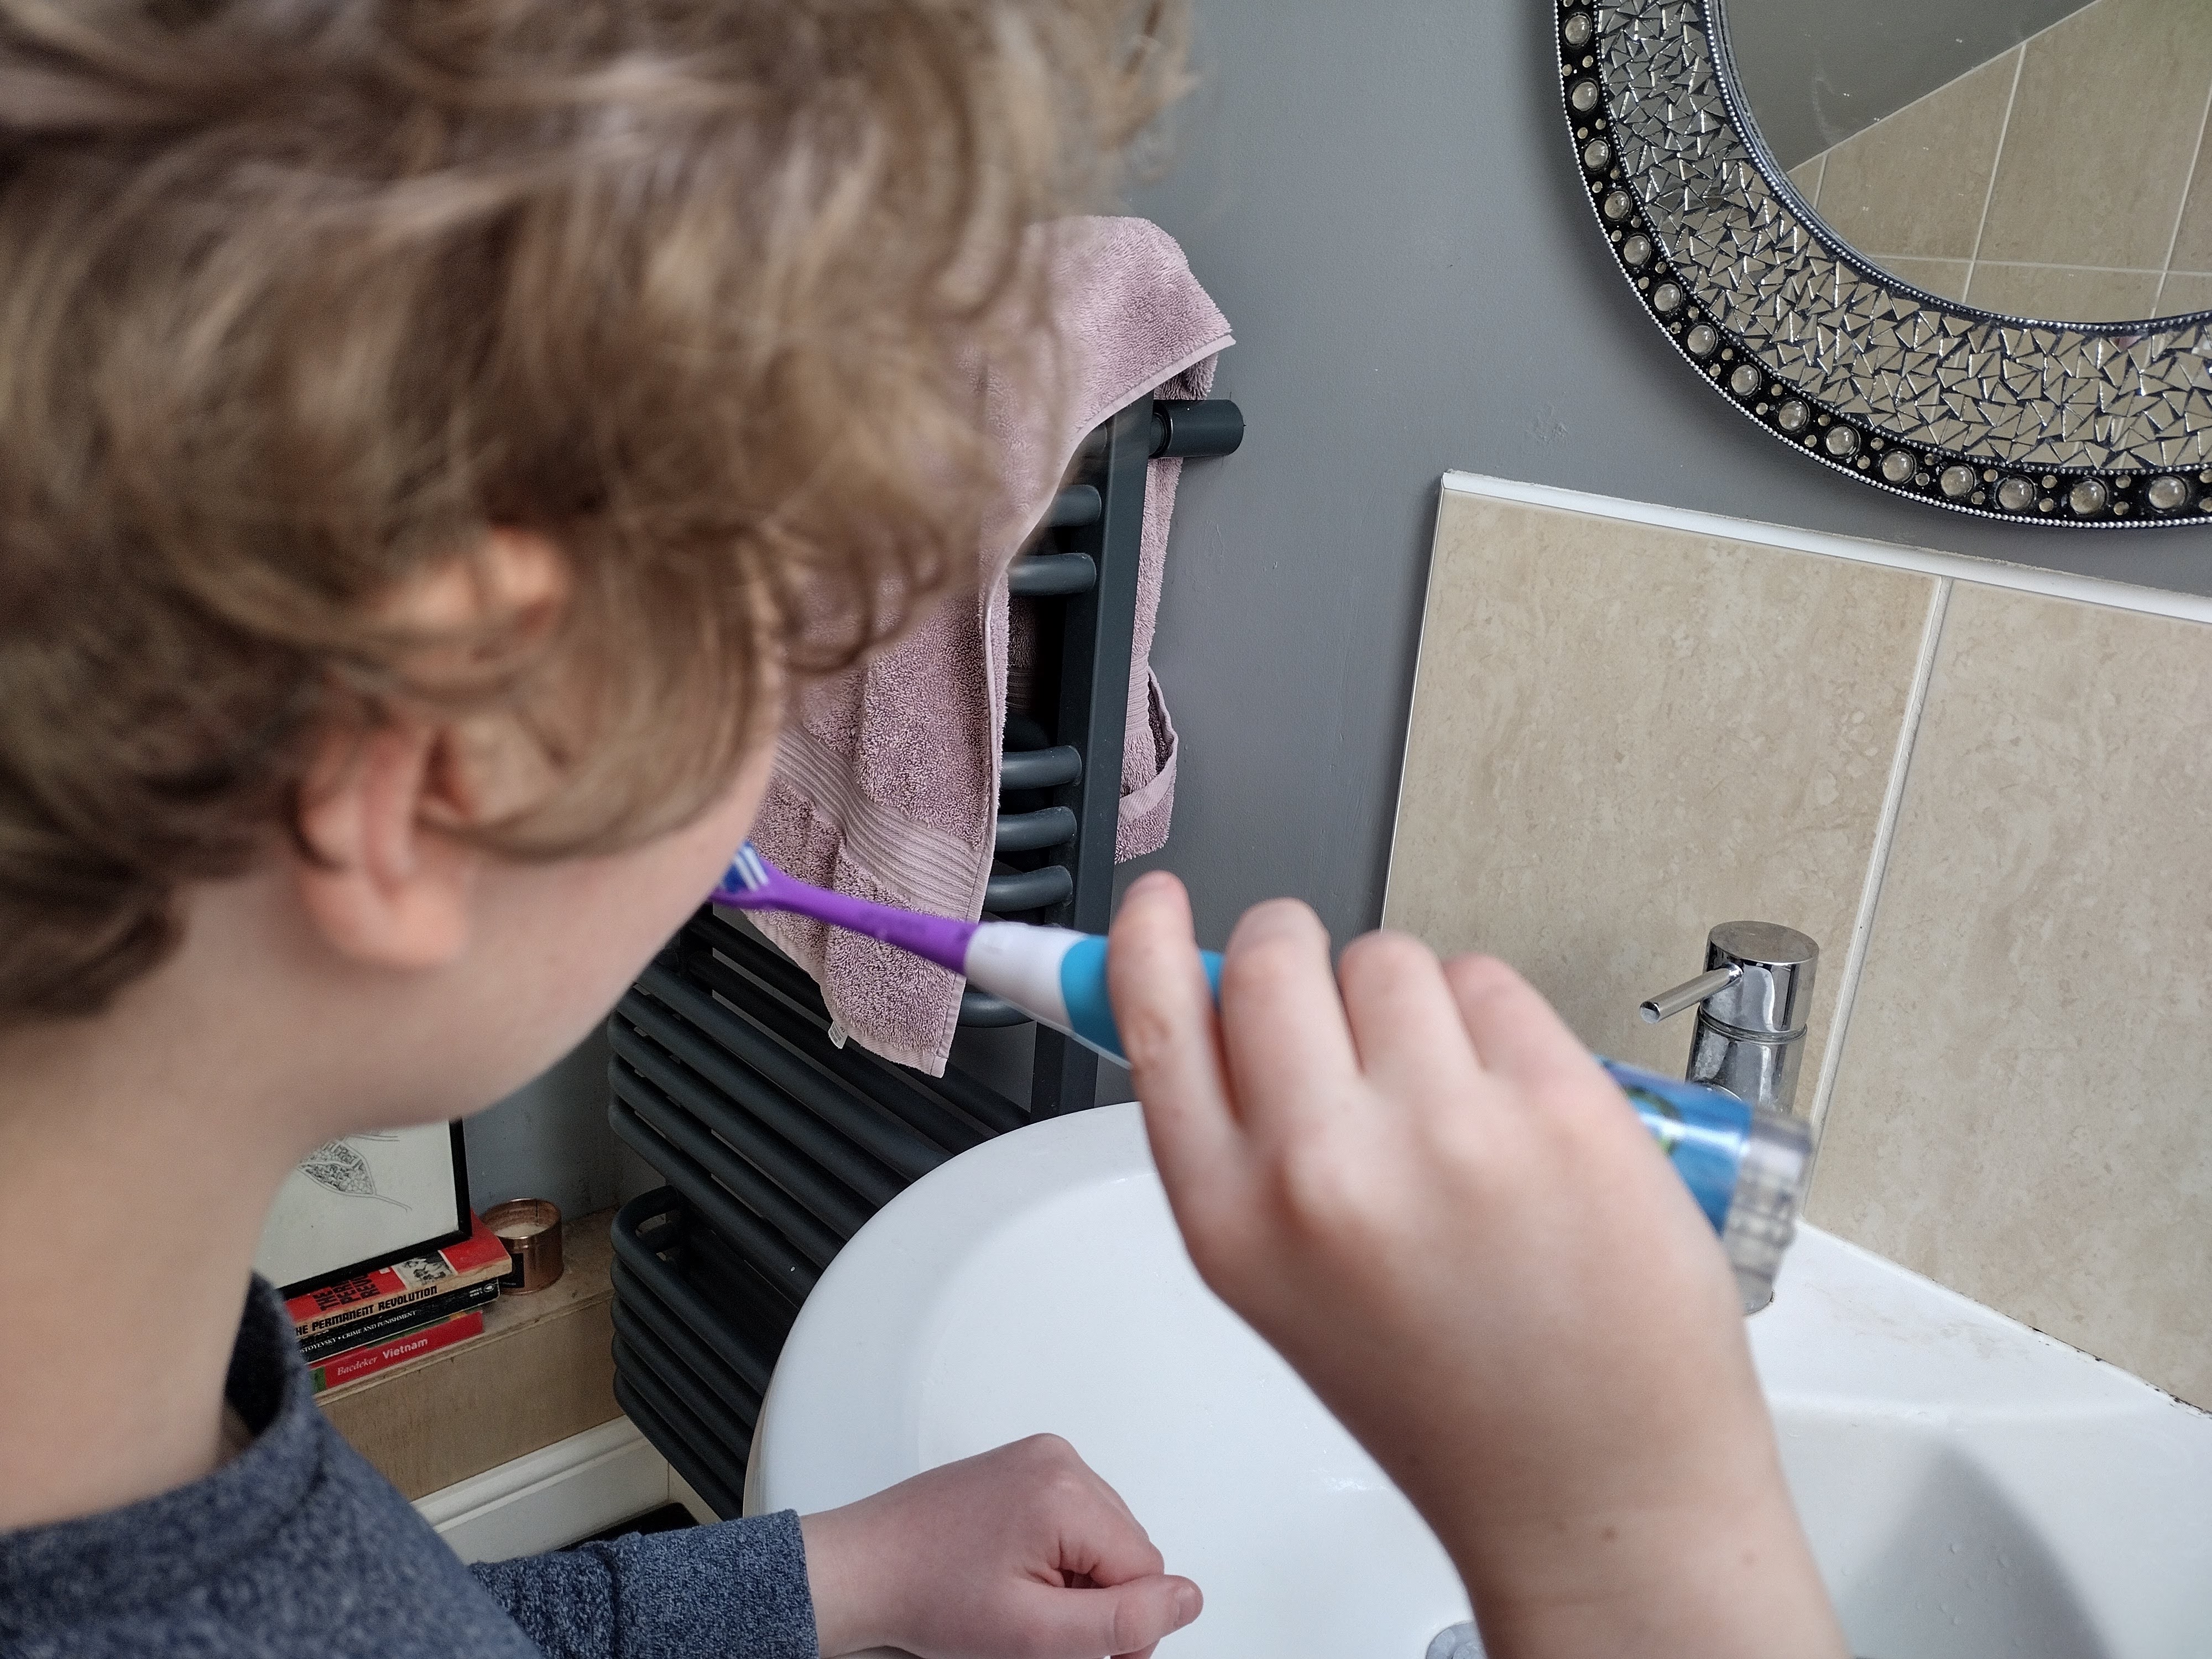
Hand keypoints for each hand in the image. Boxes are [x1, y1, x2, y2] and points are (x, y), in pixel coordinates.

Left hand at [799, 1434, 1201, 1658]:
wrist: (861, 1569)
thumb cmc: (927, 1595)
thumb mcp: (1035, 1633)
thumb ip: (1121, 1620)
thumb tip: (1188, 1600)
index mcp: (1065, 1491)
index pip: (1147, 1569)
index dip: (1122, 1625)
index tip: (1076, 1650)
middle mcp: (1058, 1460)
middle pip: (1129, 1549)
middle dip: (1098, 1598)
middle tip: (1040, 1627)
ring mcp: (1039, 1457)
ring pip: (1104, 1536)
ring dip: (1078, 1577)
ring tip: (1020, 1597)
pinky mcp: (1023, 1466)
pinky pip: (1075, 1516)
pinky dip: (1059, 1554)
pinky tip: (1014, 1573)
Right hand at [1107, 874, 1845, 1658]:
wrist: (1598, 1489)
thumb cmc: (1448, 1400)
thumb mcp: (1284, 1286)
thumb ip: (1246, 1146)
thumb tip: (1231, 1005)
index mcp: (1233, 1223)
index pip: (1158, 1020)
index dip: (1151, 940)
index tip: (1161, 901)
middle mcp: (1323, 1168)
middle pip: (1279, 953)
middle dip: (1302, 954)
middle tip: (1344, 1011)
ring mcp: (1447, 1128)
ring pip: (1392, 957)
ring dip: (1413, 1001)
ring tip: (1452, 1102)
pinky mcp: (1560, 1103)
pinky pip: (1493, 982)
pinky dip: (1500, 1024)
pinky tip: (1518, 1114)